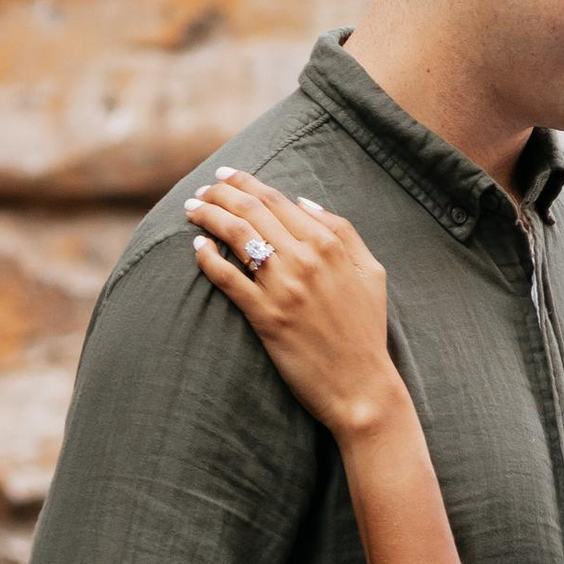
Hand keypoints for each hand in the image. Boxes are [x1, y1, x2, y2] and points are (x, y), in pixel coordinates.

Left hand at [188, 168, 403, 443]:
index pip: (278, 200)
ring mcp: (283, 287)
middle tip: (202, 188)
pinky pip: (228, 279)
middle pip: (252, 211)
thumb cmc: (367, 330)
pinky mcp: (265, 317)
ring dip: (209, 217)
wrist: (361, 386)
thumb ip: (343, 232)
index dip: (247, 183)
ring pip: (237, 237)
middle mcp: (305, 258)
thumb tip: (304, 202)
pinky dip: (208, 259)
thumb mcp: (371, 271)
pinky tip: (196, 248)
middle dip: (222, 194)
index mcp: (330, 243)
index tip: (227, 176)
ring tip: (192, 209)